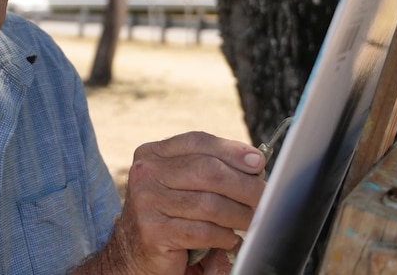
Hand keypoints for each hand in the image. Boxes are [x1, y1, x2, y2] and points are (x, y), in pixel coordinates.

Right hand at [105, 131, 265, 274]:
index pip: (197, 142)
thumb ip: (208, 170)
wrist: (132, 254)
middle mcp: (145, 173)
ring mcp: (147, 202)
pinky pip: (203, 231)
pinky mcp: (153, 231)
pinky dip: (224, 236)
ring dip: (239, 214)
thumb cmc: (166, 216)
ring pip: (209, 203)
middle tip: (264, 197)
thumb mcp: (180, 184)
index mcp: (151, 154)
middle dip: (244, 184)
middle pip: (207, 170)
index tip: (258, 161)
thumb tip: (254, 164)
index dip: (231, 150)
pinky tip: (230, 239)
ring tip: (250, 221)